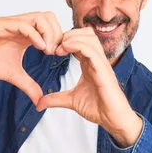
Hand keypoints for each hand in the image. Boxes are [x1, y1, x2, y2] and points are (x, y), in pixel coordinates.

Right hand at [0, 11, 62, 104]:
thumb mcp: (14, 75)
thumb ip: (29, 85)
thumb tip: (40, 100)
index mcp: (27, 34)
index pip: (51, 26)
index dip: (59, 38)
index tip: (61, 55)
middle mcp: (22, 25)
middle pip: (49, 17)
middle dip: (57, 34)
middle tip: (56, 52)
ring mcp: (13, 23)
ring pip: (39, 16)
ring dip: (49, 33)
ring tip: (48, 50)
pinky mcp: (2, 24)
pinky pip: (23, 24)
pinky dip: (35, 35)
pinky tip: (40, 48)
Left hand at [36, 27, 141, 146]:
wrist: (112, 119)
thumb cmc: (98, 108)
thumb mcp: (71, 100)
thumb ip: (55, 99)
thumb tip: (38, 104)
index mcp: (89, 63)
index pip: (80, 40)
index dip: (65, 40)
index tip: (51, 50)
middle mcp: (96, 60)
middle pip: (86, 33)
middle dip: (68, 34)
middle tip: (54, 46)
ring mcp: (100, 63)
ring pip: (89, 37)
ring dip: (71, 38)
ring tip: (58, 48)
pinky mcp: (103, 69)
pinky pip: (91, 49)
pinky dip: (77, 45)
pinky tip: (65, 49)